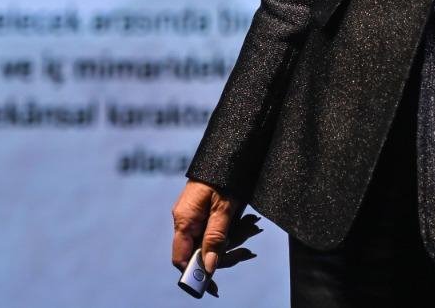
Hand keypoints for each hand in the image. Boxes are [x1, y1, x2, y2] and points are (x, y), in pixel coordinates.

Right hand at [171, 179, 261, 295]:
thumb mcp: (224, 208)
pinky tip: (249, 224)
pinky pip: (216, 228)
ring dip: (233, 240)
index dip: (194, 274)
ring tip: (253, 228)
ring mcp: (194, 214)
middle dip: (224, 253)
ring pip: (211, 240)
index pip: (181, 258)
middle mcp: (185, 219)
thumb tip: (208, 268)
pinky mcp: (204, 209)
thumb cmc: (226, 176)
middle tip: (247, 251)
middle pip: (200, 251)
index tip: (213, 285)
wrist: (232, 148)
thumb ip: (215, 238)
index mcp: (184, 220)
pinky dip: (232, 230)